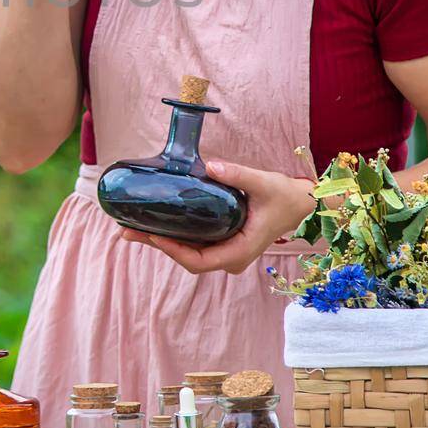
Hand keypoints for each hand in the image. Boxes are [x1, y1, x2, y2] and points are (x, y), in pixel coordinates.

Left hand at [118, 160, 316, 274]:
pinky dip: (173, 235)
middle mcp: (231, 257)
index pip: (200, 260)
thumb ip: (238, 175)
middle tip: (126, 231)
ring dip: (161, 240)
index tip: (154, 235)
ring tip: (130, 228)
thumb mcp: (264, 183)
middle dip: (157, 245)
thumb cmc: (285, 196)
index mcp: (240, 251)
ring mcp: (226, 251)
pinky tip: (153, 223)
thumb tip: (212, 166)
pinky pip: (194, 243)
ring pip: (188, 252)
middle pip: (187, 257)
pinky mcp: (222, 241)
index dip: (174, 251)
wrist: (301, 203)